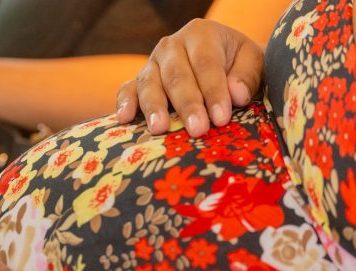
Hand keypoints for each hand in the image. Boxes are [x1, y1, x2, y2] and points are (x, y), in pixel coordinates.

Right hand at [116, 18, 263, 136]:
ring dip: (154, 107)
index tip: (222, 118)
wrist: (221, 61)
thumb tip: (236, 94)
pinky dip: (124, 103)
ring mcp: (152, 63)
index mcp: (200, 34)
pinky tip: (124, 118)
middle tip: (198, 129)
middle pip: (176, 75)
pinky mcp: (138, 81)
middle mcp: (171, 45)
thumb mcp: (252, 61)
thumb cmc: (237, 64)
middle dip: (187, 104)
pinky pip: (127, 89)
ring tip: (160, 128)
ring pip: (149, 83)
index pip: (206, 64)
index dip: (213, 92)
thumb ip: (248, 75)